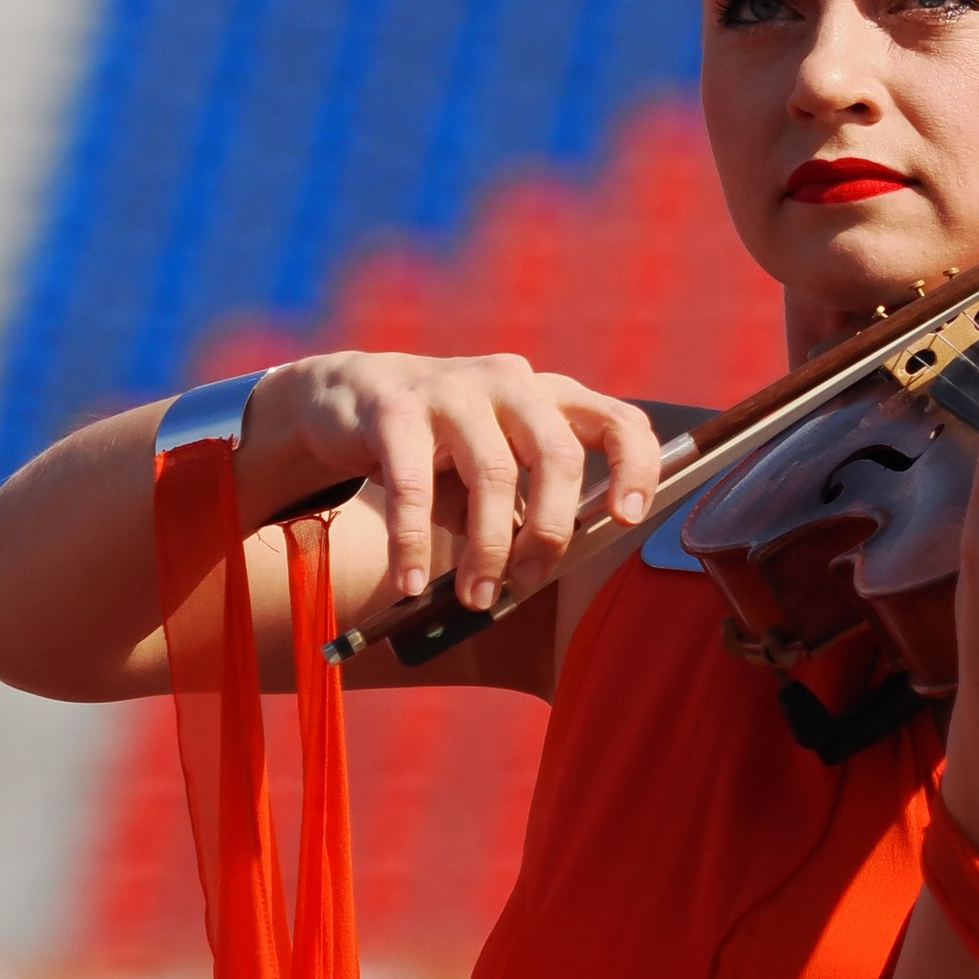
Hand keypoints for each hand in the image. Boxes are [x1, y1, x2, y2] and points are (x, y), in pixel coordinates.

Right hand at [244, 350, 662, 611]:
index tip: (627, 519)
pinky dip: (413, 541)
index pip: (618, 420)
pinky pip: (413, 483)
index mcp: (549, 397)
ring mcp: (453, 388)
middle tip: (531, 578)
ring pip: (493, 473)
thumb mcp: (493, 466)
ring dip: (488, 547)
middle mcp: (511, 382)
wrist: (343, 398)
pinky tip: (411, 582)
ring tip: (475, 596)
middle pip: (558, 454)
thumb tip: (539, 569)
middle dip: (552, 528)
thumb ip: (524, 506)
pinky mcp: (395, 406)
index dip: (636, 467)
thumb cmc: (438, 447)